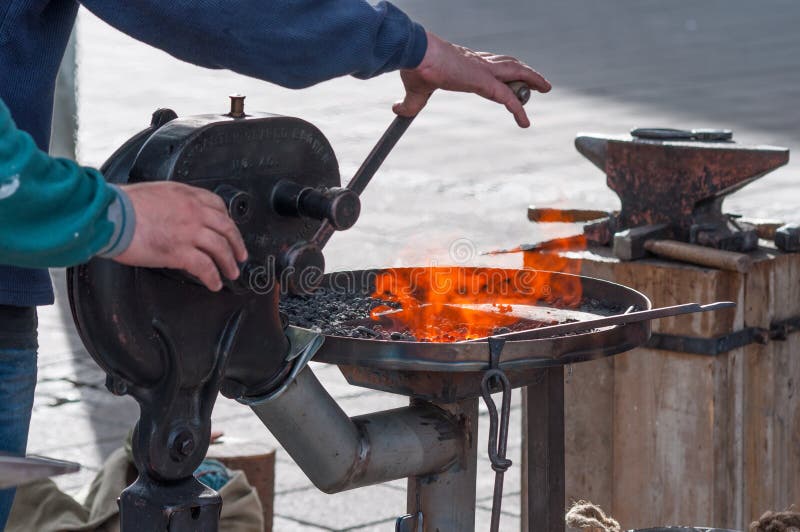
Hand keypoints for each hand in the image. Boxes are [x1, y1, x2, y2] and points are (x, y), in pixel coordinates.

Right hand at [113, 182, 247, 291]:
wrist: (110, 214)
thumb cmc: (122, 204)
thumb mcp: (154, 193)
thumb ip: (171, 202)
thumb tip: (174, 214)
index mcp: (186, 195)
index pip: (217, 205)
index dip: (227, 220)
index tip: (229, 229)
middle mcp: (193, 211)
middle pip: (226, 228)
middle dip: (237, 244)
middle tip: (240, 255)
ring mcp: (189, 231)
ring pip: (221, 248)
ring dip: (229, 263)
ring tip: (232, 273)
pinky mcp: (180, 251)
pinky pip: (205, 267)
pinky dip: (213, 277)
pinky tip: (214, 283)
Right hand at [393, 32, 551, 127]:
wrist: (416, 54)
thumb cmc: (414, 66)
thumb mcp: (415, 90)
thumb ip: (410, 103)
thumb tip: (398, 110)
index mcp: (465, 63)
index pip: (489, 65)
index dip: (500, 71)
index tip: (506, 79)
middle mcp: (478, 63)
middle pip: (509, 64)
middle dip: (525, 71)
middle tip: (537, 81)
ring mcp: (484, 71)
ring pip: (516, 73)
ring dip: (532, 79)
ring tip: (545, 87)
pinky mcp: (484, 82)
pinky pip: (508, 98)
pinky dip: (518, 110)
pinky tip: (525, 123)